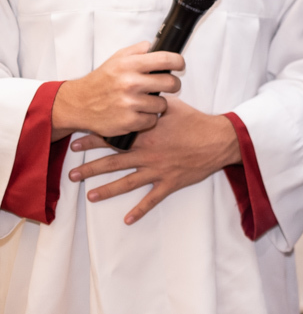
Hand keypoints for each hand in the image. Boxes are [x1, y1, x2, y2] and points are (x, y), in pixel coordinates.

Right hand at [51, 41, 184, 140]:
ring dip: (158, 104)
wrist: (78, 104)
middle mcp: (130, 83)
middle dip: (173, 85)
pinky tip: (138, 113)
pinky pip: (152, 120)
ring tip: (146, 101)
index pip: (165, 59)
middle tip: (168, 86)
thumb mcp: (115, 59)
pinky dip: (148, 118)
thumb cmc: (100, 81)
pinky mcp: (128, 122)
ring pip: (162, 104)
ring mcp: (129, 104)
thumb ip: (136, 50)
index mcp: (128, 65)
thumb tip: (153, 45)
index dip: (178, 62)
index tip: (180, 65)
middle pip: (170, 83)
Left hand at [67, 97, 240, 224]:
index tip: (76, 144)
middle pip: (113, 163)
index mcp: (146, 135)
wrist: (218, 139)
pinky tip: (127, 219)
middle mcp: (147, 154)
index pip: (113, 139)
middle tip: (72, 175)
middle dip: (90, 169)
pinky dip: (139, 210)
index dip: (93, 141)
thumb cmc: (197, 122)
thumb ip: (153, 104)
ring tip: (89, 196)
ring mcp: (157, 170)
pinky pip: (152, 199)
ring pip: (126, 182)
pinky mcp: (170, 182)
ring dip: (106, 190)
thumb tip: (141, 94)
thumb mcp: (173, 107)